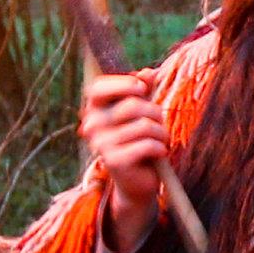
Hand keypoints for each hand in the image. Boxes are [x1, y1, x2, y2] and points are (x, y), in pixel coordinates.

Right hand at [80, 71, 170, 252]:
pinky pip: (147, 145)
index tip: (142, 89)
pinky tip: (159, 153)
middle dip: (155, 113)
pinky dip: (160, 148)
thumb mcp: (141, 112)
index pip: (99, 88)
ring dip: (161, 133)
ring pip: (144, 126)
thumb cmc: (139, 140)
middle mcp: (92, 126)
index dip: (123, 84)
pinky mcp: (115, 161)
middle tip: (158, 125)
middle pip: (132, 105)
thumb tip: (148, 72)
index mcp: (94, 110)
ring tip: (159, 141)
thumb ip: (143, 90)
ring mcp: (101, 144)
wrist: (137, 180)